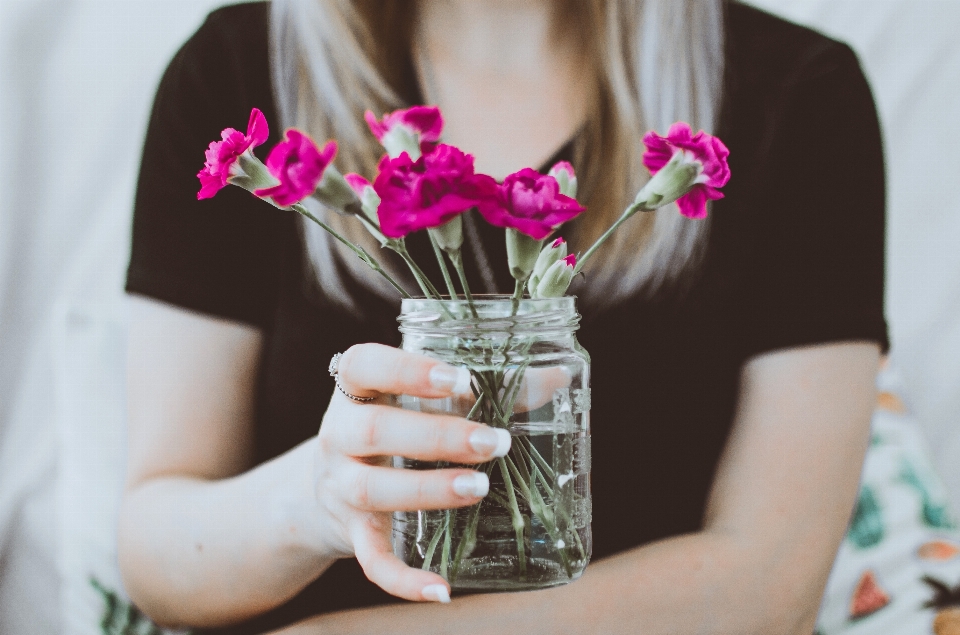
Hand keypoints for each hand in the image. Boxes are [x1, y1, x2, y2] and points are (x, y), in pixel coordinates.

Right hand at [311, 343, 511, 602]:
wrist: (324, 486)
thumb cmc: (395, 425)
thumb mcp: (424, 401)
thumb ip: (485, 388)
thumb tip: (556, 378)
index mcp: (356, 390)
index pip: (363, 366)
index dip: (406, 370)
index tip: (457, 378)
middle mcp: (340, 435)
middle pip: (373, 431)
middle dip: (437, 436)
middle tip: (494, 442)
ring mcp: (342, 487)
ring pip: (372, 490)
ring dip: (428, 490)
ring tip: (479, 488)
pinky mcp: (353, 535)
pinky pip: (371, 561)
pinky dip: (403, 580)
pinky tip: (441, 589)